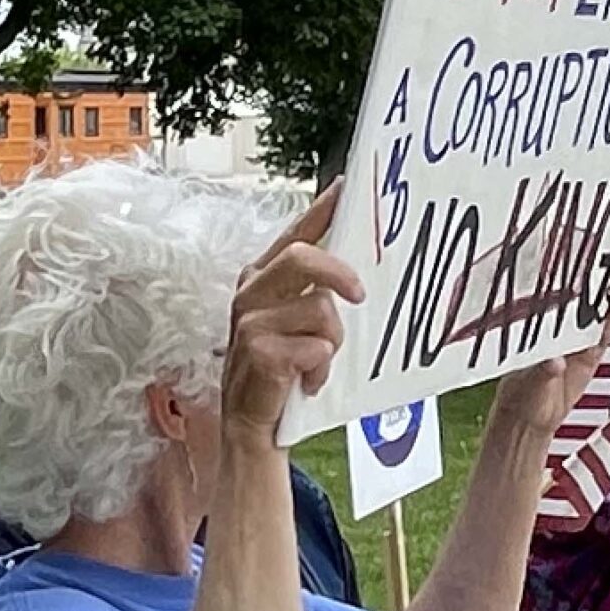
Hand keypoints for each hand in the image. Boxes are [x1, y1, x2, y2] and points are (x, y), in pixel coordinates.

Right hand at [222, 178, 365, 441]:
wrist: (252, 423)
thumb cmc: (280, 369)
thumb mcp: (295, 324)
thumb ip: (314, 292)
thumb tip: (354, 271)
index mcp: (262, 277)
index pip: (295, 233)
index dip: (321, 209)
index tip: (346, 187)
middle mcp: (251, 291)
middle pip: (301, 256)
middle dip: (338, 273)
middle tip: (359, 295)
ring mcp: (250, 319)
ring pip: (319, 310)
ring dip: (332, 344)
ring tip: (316, 364)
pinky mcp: (258, 349)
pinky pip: (315, 348)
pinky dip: (320, 371)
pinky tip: (305, 382)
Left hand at [494, 259, 609, 434]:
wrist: (529, 420)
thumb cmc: (521, 395)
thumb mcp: (530, 382)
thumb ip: (544, 371)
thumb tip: (555, 362)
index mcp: (539, 323)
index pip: (560, 287)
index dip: (575, 266)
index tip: (588, 249)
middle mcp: (559, 326)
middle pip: (584, 292)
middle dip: (603, 270)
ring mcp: (576, 338)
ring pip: (599, 307)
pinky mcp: (590, 353)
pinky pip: (607, 329)